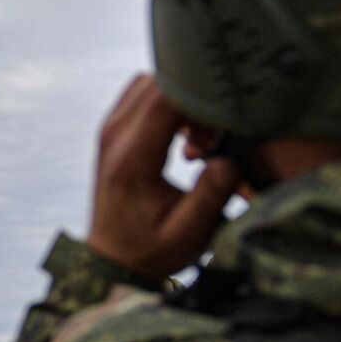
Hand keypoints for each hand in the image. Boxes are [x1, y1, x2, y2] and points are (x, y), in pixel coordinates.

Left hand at [86, 75, 241, 279]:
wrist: (113, 259)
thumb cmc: (152, 249)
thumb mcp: (190, 233)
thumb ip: (212, 193)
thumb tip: (229, 156)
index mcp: (132, 157)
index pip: (167, 98)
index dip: (203, 98)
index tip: (228, 117)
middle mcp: (115, 135)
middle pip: (159, 82)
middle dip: (195, 98)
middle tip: (214, 135)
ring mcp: (110, 129)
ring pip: (151, 83)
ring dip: (181, 100)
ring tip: (200, 138)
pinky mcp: (114, 130)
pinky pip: (143, 95)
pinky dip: (169, 104)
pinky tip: (186, 135)